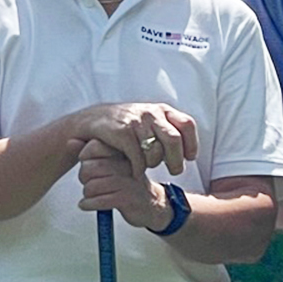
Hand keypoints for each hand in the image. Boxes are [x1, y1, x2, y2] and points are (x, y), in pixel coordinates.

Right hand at [67, 102, 197, 176]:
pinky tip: (135, 171)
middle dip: (176, 161)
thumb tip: (189, 149)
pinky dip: (138, 169)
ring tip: (148, 166)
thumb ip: (166, 129)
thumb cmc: (124, 125)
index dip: (192, 143)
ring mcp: (136, 122)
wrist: (90, 121)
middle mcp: (151, 113)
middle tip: (174, 171)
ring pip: (155, 152)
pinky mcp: (122, 133)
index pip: (187, 124)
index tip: (190, 158)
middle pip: (174, 140)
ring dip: (153, 164)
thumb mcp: (148, 120)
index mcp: (161, 109)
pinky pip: (138, 158)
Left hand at [77, 139, 169, 229]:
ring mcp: (127, 180)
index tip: (89, 167)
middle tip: (89, 184)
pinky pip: (100, 200)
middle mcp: (125, 163)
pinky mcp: (127, 198)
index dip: (85, 160)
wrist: (153, 204)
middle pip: (89, 167)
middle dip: (84, 179)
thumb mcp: (111, 164)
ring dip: (87, 194)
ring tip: (91, 195)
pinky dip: (89, 204)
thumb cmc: (127, 183)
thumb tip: (70, 141)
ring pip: (92, 186)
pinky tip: (86, 204)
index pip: (92, 147)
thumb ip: (91, 153)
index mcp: (122, 151)